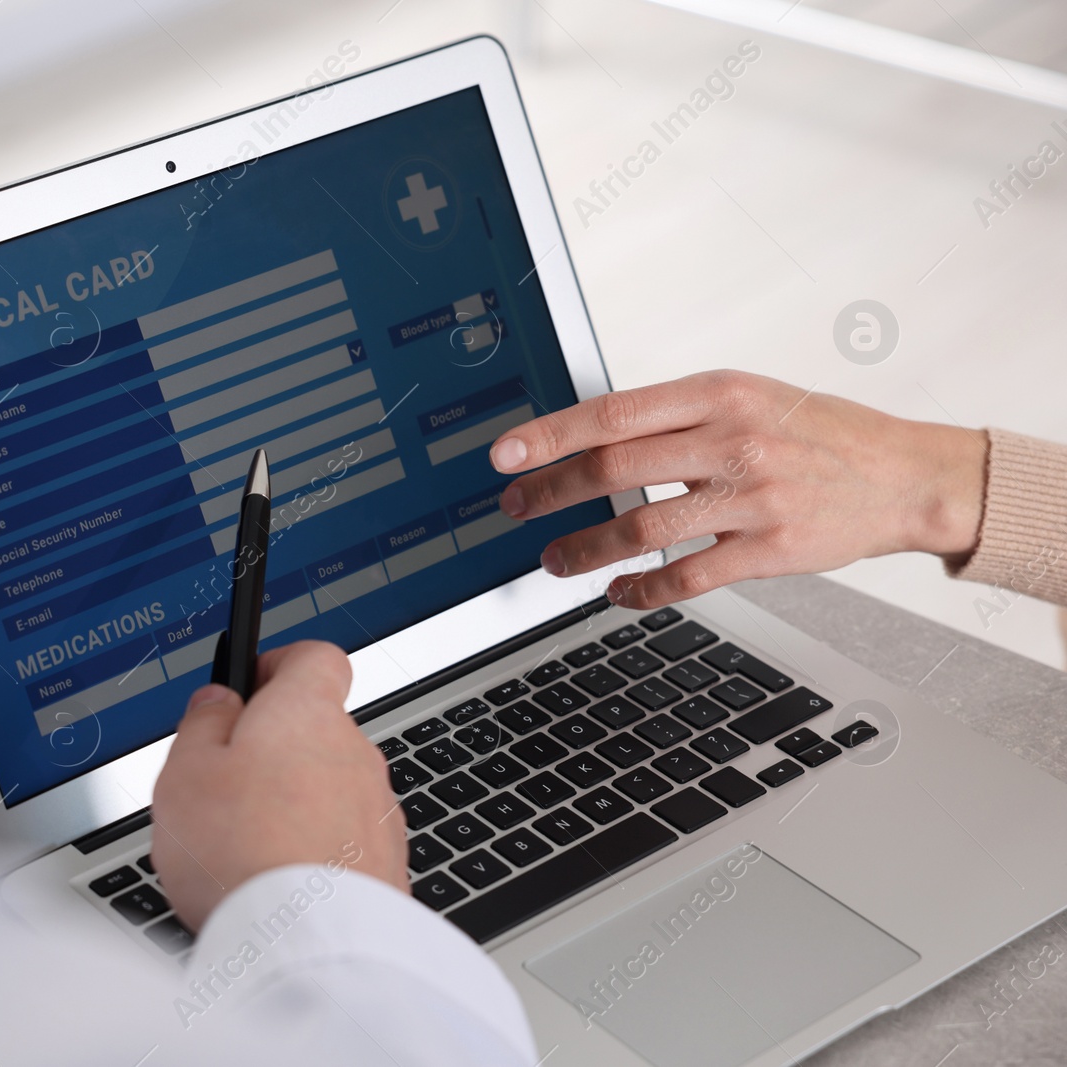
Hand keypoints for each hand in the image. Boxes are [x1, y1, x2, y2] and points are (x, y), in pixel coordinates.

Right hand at [150, 640, 407, 931]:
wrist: (307, 946)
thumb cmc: (243, 853)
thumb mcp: (184, 772)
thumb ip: (202, 724)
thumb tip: (218, 702)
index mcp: (307, 714)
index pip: (314, 656)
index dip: (278, 665)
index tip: (249, 685)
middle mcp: (355, 754)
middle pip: (317, 731)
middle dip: (275, 752)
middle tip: (226, 786)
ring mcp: (377, 812)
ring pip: (330, 791)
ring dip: (296, 807)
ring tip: (246, 849)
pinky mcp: (387, 865)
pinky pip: (345, 844)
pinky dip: (315, 854)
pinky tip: (279, 885)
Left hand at [489, 370, 986, 608]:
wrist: (906, 476)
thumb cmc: (820, 433)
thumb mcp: (749, 397)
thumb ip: (678, 414)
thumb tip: (596, 436)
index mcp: (719, 393)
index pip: (614, 411)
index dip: (551, 435)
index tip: (506, 453)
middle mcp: (732, 439)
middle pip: (616, 466)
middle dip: (552, 491)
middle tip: (515, 508)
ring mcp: (752, 496)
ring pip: (644, 526)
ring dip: (586, 548)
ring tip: (553, 560)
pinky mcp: (770, 548)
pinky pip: (689, 576)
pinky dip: (643, 589)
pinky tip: (619, 593)